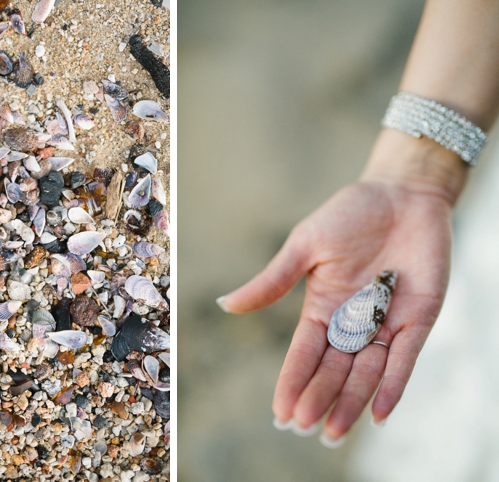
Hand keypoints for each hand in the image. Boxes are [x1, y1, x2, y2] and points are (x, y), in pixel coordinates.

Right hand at [217, 179, 452, 442]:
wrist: (401, 194)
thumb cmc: (349, 214)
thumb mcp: (304, 245)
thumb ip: (273, 280)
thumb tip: (226, 304)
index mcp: (322, 307)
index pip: (303, 352)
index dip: (292, 381)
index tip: (280, 411)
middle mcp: (352, 322)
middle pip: (333, 368)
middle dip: (319, 397)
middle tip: (304, 427)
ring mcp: (385, 322)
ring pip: (366, 372)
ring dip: (351, 402)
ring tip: (333, 432)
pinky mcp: (418, 318)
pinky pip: (404, 359)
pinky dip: (393, 386)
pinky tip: (379, 414)